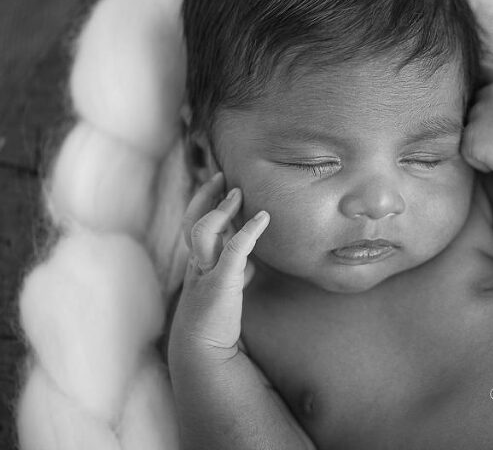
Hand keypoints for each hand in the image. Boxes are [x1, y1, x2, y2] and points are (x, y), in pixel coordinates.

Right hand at [170, 171, 268, 361]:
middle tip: (220, 176)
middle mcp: (195, 265)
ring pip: (203, 231)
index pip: (193, 227)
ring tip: (238, 193)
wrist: (204, 353)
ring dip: (221, 209)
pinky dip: (249, 231)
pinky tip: (263, 219)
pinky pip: (234, 250)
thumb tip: (249, 263)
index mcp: (196, 265)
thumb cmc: (216, 322)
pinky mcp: (221, 284)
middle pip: (192, 222)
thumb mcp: (225, 291)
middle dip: (204, 197)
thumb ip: (234, 273)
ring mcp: (205, 274)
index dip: (203, 204)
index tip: (219, 188)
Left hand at [461, 68, 492, 192]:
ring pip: (469, 132)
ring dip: (484, 144)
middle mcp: (489, 92)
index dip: (479, 88)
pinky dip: (481, 162)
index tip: (487, 101)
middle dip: (484, 125)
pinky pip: (467, 154)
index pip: (481, 74)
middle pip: (471, 109)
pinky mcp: (471, 136)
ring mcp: (478, 113)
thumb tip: (488, 96)